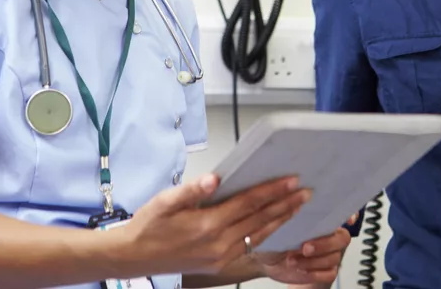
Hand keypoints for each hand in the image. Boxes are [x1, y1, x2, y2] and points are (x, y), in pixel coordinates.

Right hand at [117, 173, 311, 277]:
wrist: (135, 256)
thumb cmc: (149, 225)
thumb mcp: (166, 201)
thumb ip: (193, 190)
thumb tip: (216, 178)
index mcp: (207, 225)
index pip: (248, 203)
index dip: (272, 191)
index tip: (291, 181)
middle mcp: (218, 243)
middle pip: (259, 220)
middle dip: (285, 205)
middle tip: (305, 192)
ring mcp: (220, 256)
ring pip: (258, 235)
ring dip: (280, 219)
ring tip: (298, 207)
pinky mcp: (219, 263)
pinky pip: (249, 246)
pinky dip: (265, 233)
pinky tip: (275, 224)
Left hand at [276, 214, 357, 288]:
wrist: (266, 260)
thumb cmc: (273, 238)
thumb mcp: (277, 225)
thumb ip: (289, 216)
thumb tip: (296, 206)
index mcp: (321, 219)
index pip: (342, 213)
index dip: (350, 215)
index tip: (347, 220)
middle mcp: (328, 234)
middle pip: (342, 238)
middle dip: (324, 244)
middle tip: (305, 247)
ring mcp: (328, 253)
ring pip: (334, 257)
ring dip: (313, 260)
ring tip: (292, 260)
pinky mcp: (325, 270)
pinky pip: (330, 272)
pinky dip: (315, 273)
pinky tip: (301, 269)